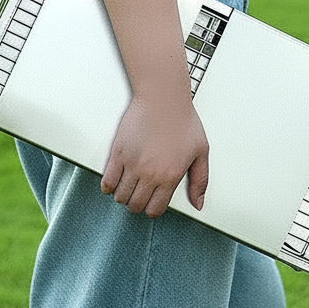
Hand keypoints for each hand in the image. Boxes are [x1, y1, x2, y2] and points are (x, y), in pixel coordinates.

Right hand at [100, 93, 208, 218]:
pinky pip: (108, 181)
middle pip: (136, 205)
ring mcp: (132, 164)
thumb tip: (198, 204)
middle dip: (137, 204)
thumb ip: (200, 181)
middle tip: (138, 197)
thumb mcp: (201, 152)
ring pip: (121, 196)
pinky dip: (108, 186)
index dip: (152, 209)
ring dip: (123, 196)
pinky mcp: (118, 153)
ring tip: (127, 189)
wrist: (163, 98)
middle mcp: (150, 174)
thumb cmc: (182, 121)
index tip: (151, 203)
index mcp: (171, 176)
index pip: (155, 209)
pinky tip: (112, 183)